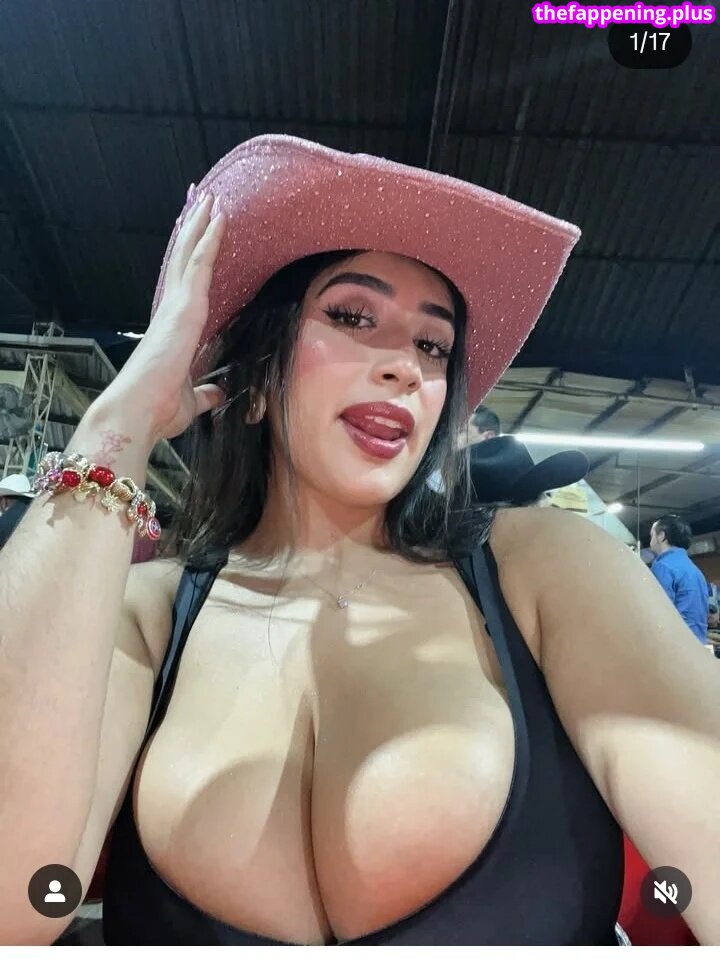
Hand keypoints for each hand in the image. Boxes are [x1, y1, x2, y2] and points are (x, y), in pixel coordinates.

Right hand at [105, 193, 227, 440]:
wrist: (138, 413)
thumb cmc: (157, 410)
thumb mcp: (192, 401)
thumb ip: (207, 393)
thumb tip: (221, 393)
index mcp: (172, 329)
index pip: (184, 285)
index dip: (190, 259)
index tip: (197, 234)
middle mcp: (171, 311)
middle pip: (183, 260)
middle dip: (192, 229)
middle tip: (201, 199)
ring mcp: (176, 306)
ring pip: (189, 254)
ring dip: (199, 224)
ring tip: (208, 196)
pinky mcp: (185, 308)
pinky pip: (199, 264)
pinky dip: (209, 239)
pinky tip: (218, 217)